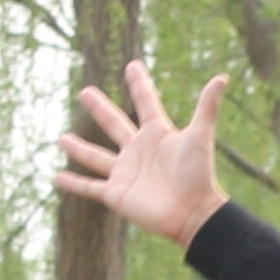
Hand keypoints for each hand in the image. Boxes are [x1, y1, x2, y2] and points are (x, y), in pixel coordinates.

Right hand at [56, 61, 229, 244]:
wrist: (194, 214)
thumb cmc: (199, 175)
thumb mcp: (199, 137)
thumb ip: (207, 107)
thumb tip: (222, 78)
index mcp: (157, 134)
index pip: (146, 102)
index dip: (140, 84)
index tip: (133, 65)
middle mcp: (139, 151)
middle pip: (114, 124)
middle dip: (100, 108)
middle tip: (85, 92)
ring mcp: (125, 172)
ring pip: (96, 156)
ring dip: (79, 148)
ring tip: (62, 138)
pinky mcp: (116, 193)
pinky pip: (90, 187)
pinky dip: (74, 183)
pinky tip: (57, 177)